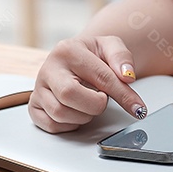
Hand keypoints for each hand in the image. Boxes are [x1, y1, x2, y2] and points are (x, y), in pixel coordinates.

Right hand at [29, 36, 146, 132]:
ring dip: (83, 115)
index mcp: (67, 50)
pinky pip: (52, 125)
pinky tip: (76, 112)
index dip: (123, 95)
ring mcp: (38, 89)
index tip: (138, 108)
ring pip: (60, 114)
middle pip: (70, 96)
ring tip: (88, 103)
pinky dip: (69, 125)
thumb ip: (122, 58)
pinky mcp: (34, 106)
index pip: (99, 77)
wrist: (75, 58)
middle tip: (102, 99)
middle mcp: (48, 69)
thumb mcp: (110, 46)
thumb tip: (127, 76)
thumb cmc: (92, 55)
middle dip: (94, 105)